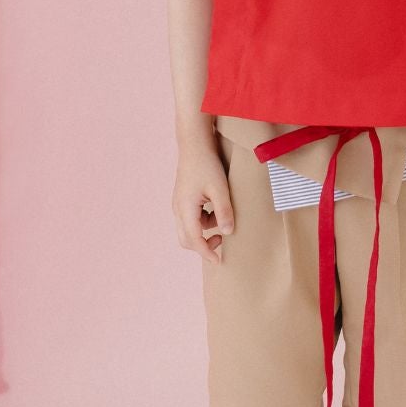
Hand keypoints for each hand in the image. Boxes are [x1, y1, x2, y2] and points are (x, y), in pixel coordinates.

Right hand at [173, 141, 233, 266]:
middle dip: (203, 245)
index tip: (218, 261)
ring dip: (205, 231)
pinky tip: (215, 209)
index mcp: (185, 209)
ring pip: (188, 229)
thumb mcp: (220, 188)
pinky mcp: (183, 199)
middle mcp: (178, 209)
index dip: (206, 253)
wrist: (194, 145)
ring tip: (222, 218)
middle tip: (222, 241)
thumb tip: (227, 232)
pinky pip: (191, 219)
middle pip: (186, 239)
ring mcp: (179, 204)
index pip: (194, 240)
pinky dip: (203, 221)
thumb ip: (224, 211)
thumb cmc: (207, 164)